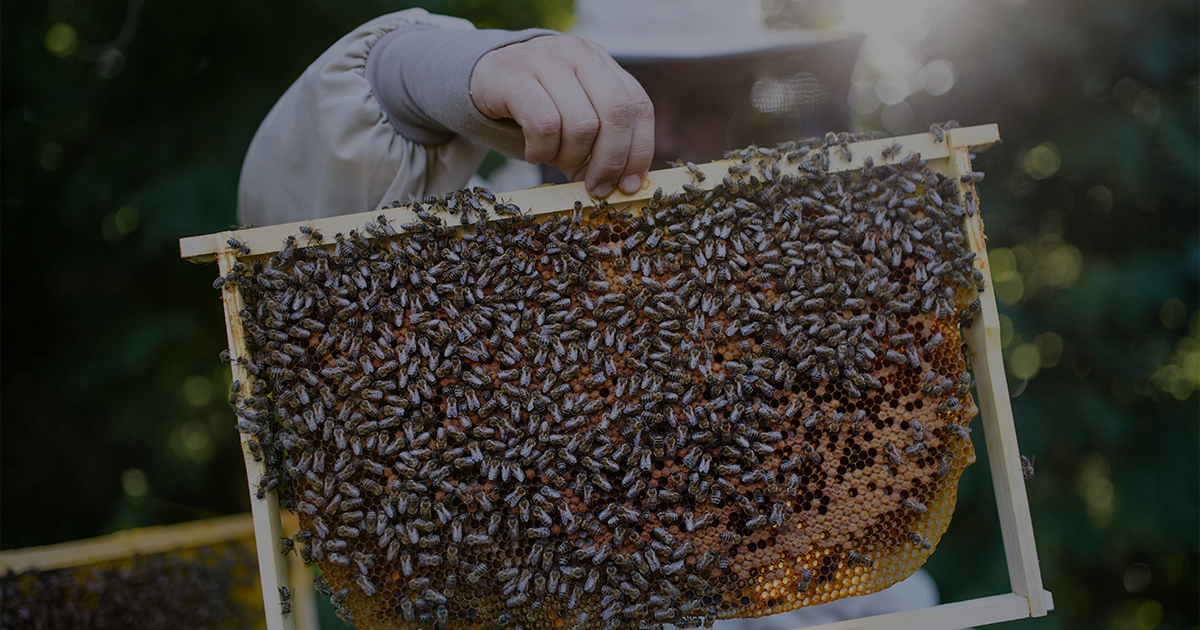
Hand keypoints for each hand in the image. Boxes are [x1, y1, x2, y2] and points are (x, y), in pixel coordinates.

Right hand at [470, 35, 654, 197]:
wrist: (479, 77)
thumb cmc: (533, 106)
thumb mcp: (573, 115)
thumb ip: (599, 140)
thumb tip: (620, 185)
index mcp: (602, 64)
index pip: (639, 106)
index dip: (640, 150)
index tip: (629, 185)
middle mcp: (580, 54)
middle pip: (617, 113)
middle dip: (610, 161)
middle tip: (594, 187)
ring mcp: (547, 58)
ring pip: (582, 124)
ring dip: (570, 158)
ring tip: (553, 160)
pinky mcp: (514, 73)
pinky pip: (544, 125)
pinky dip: (542, 151)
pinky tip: (533, 152)